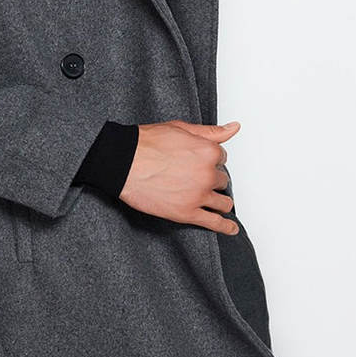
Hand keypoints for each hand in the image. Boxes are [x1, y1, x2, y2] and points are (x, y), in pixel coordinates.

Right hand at [119, 120, 239, 234]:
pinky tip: (231, 228)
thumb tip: (233, 128)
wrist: (122, 162)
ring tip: (216, 201)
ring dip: (220, 201)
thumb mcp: (181, 129)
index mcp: (208, 152)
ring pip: (223, 202)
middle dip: (212, 179)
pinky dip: (225, 227)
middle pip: (222, 180)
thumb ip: (211, 132)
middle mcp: (207, 174)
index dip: (210, 160)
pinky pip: (214, 223)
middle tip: (196, 178)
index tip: (200, 162)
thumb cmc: (145, 144)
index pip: (221, 158)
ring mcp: (198, 195)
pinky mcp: (187, 213)